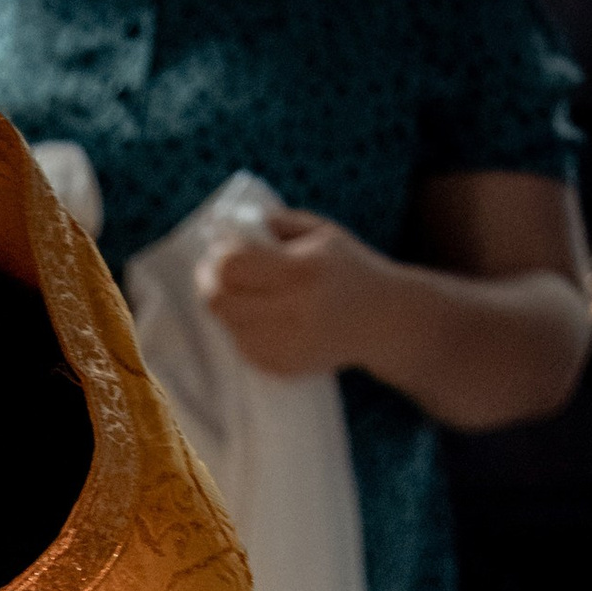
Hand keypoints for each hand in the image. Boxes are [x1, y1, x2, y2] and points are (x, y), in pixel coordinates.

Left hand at [198, 209, 391, 383]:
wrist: (382, 320)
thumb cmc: (346, 267)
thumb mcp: (320, 232)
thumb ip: (275, 223)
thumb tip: (226, 228)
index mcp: (301, 270)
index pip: (231, 267)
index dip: (217, 258)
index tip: (219, 251)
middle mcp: (291, 311)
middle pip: (218, 302)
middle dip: (209, 284)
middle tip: (214, 273)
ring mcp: (285, 345)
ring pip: (227, 326)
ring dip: (228, 307)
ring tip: (248, 293)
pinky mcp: (281, 367)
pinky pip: (242, 346)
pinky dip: (244, 329)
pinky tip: (267, 316)